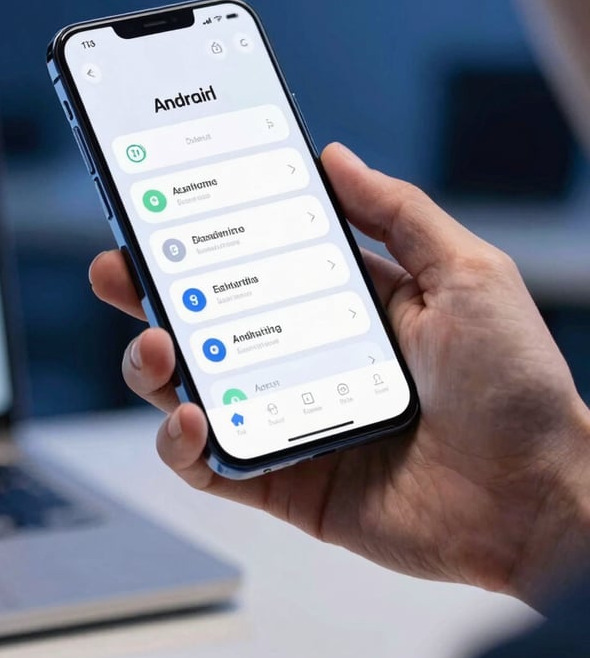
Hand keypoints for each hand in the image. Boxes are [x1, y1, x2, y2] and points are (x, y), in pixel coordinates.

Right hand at [90, 143, 589, 607]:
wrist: (540, 500)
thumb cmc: (517, 385)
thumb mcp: (466, 273)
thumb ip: (398, 212)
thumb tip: (333, 157)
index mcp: (341, 306)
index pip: (255, 263)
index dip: (205, 239)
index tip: (163, 211)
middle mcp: (304, 358)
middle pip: (207, 322)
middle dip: (151, 294)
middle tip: (117, 269)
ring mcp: (287, 420)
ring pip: (191, 389)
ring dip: (152, 366)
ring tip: (155, 345)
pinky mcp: (282, 481)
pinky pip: (210, 464)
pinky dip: (181, 444)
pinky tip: (188, 418)